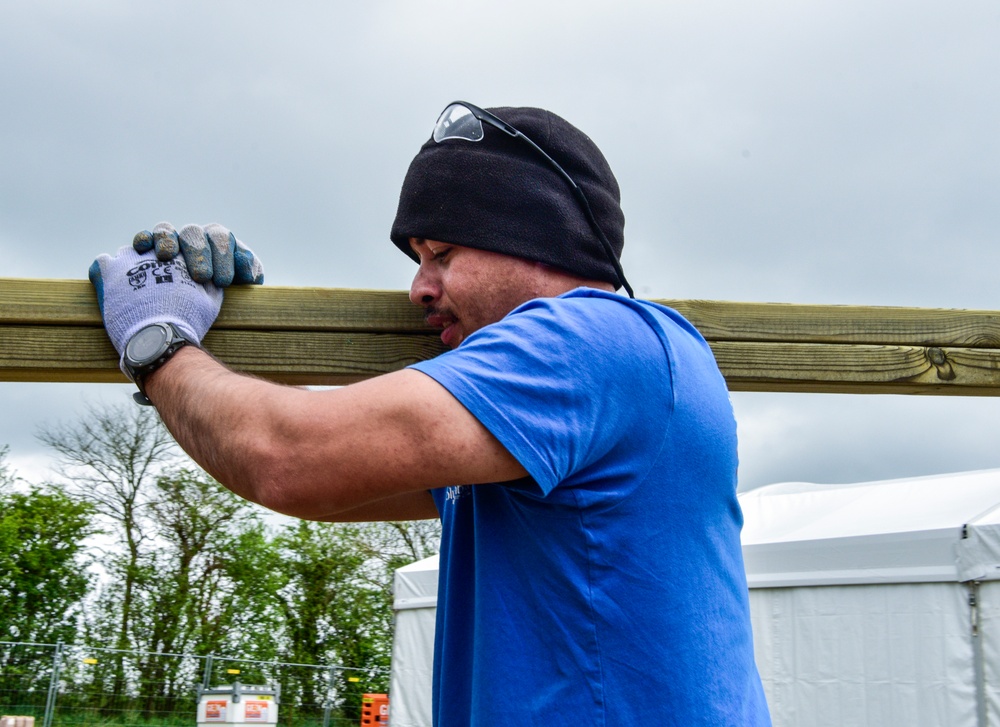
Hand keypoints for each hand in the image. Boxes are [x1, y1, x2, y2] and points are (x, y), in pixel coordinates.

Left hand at [88, 246, 222, 358]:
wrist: (160, 334)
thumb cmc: (188, 321)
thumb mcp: (210, 301)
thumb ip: (209, 285)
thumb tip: (211, 281)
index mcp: (179, 255)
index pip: (171, 247)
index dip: (168, 261)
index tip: (167, 277)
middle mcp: (154, 250)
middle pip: (148, 246)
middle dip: (148, 260)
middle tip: (150, 284)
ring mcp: (128, 258)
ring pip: (125, 254)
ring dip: (127, 268)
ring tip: (130, 292)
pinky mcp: (107, 271)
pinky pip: (101, 264)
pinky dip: (104, 275)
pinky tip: (111, 290)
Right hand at [132, 222, 263, 286]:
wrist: (195, 309)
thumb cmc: (221, 295)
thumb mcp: (242, 285)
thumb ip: (249, 275)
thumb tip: (251, 275)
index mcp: (218, 241)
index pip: (221, 240)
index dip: (223, 258)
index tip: (223, 281)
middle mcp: (194, 237)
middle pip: (194, 234)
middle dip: (198, 254)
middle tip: (201, 277)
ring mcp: (171, 240)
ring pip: (167, 230)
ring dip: (167, 240)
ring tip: (167, 256)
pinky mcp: (149, 249)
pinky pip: (145, 238)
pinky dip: (144, 239)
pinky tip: (143, 248)